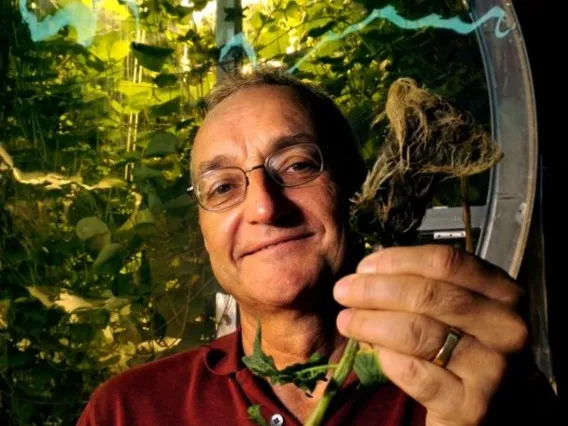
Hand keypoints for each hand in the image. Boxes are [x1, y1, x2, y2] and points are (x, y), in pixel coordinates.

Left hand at [333, 244, 527, 425]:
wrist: (485, 405)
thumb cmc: (461, 346)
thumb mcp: (456, 308)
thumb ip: (423, 284)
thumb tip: (367, 271)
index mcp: (503, 292)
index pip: (446, 262)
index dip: (398, 261)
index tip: (363, 267)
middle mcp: (506, 327)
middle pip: (428, 295)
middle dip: (375, 290)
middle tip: (343, 291)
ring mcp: (493, 368)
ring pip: (417, 332)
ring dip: (370, 323)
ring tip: (346, 320)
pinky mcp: (472, 405)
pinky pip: (414, 372)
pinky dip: (386, 358)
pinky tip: (373, 351)